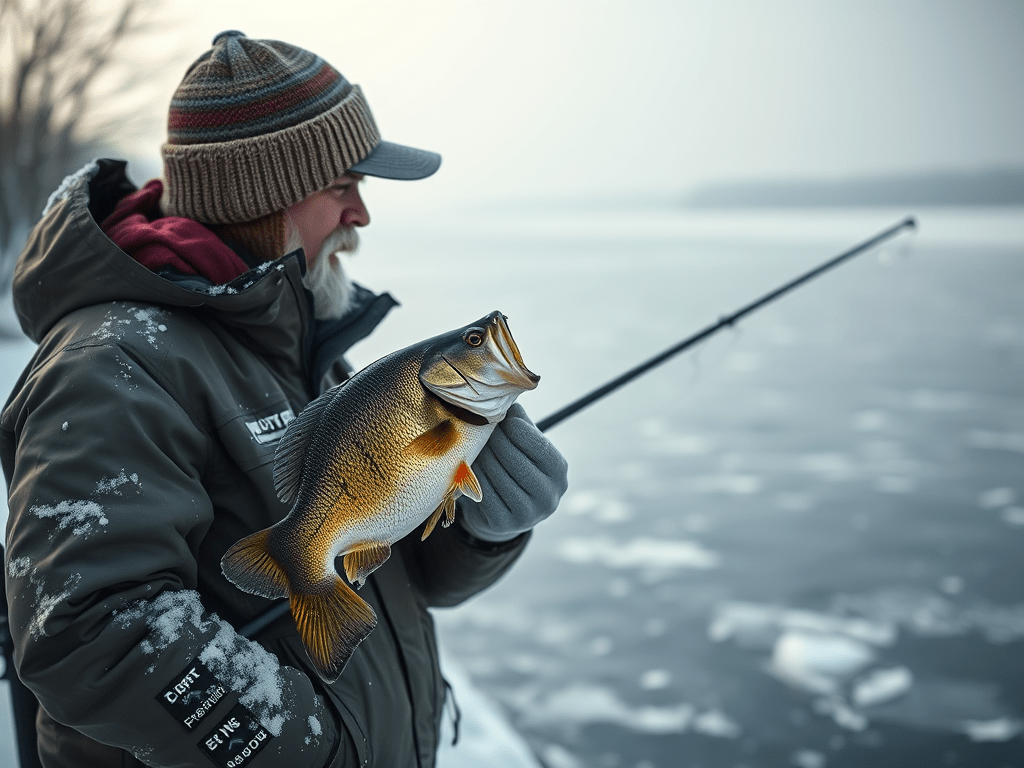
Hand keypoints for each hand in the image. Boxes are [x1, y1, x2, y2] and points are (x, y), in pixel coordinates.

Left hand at [458, 404, 568, 541]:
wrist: (504, 514)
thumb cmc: (516, 469)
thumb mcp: (525, 447)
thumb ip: (521, 425)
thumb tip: (508, 401)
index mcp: (559, 472)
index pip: (539, 446)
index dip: (517, 429)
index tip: (502, 417)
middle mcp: (549, 496)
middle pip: (515, 460)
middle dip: (495, 440)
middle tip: (479, 427)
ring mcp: (528, 514)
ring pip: (496, 475)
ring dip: (481, 455)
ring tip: (472, 443)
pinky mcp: (505, 524)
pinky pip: (484, 492)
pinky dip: (474, 476)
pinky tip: (469, 465)